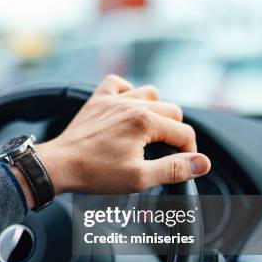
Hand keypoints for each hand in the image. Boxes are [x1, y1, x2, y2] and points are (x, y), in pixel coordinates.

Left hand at [14, 75, 210, 207]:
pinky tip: (126, 108)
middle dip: (175, 133)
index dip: (189, 152)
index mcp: (144, 121)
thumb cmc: (95, 173)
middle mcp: (131, 104)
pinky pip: (117, 83)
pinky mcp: (97, 100)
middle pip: (172, 110)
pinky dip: (126, 92)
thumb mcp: (139, 178)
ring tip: (149, 133)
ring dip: (156, 110)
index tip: (183, 166)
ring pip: (150, 93)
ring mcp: (113, 99)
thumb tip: (202, 163)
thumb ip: (174, 169)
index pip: (183, 132)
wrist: (59, 166)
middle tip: (166, 153)